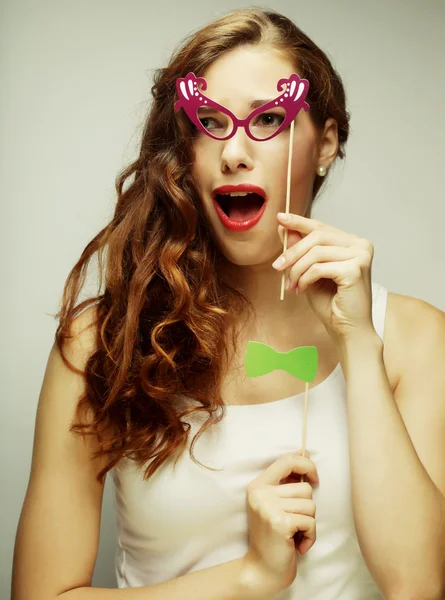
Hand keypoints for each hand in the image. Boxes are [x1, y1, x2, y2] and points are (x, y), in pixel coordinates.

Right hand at [243, 451, 318, 595]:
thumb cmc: (273, 536)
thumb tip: (303, 452)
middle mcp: (260, 493)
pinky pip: (310, 521)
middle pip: (304, 488)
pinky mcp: (280, 522)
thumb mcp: (275, 504)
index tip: (314, 479)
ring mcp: (268, 507)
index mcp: (258, 485)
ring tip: (295, 534)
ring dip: (309, 523)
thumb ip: (287, 480)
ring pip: (310, 504)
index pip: (287, 461)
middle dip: (307, 508)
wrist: (262, 570)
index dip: (306, 465)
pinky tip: (298, 545)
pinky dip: (310, 536)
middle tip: (294, 523)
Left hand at [274, 212, 375, 340]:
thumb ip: (300, 249)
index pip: (322, 227)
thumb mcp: (309, 272)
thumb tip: (284, 227)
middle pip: (317, 236)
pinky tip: (302, 290)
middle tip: (277, 267)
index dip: (299, 222)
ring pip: (315, 252)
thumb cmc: (331, 303)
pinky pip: (318, 267)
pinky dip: (305, 279)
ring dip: (297, 269)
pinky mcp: (355, 269)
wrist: (348, 330)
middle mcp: (360, 245)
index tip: (280, 217)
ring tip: (291, 285)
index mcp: (352, 243)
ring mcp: (361, 256)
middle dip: (292, 251)